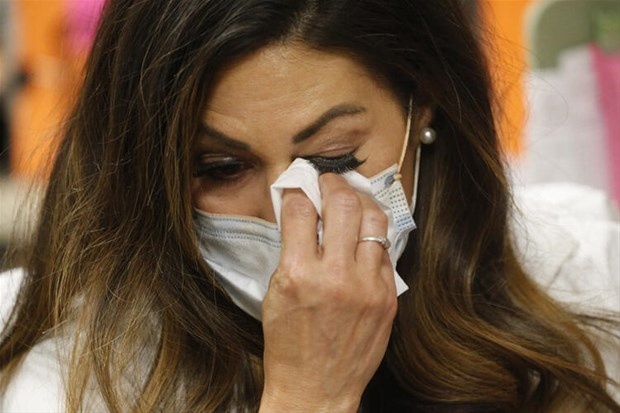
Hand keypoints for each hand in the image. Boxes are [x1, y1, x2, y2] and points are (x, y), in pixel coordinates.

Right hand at [259, 173, 396, 412]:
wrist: (317, 389)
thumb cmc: (289, 346)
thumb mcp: (275, 294)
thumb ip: (290, 250)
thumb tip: (302, 212)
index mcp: (299, 275)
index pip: (300, 210)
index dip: (297, 190)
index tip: (298, 186)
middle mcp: (337, 277)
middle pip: (343, 204)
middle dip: (333, 183)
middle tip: (328, 182)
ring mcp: (368, 287)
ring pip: (374, 220)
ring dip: (361, 203)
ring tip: (352, 201)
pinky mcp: (388, 297)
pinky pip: (385, 251)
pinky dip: (372, 238)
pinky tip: (362, 238)